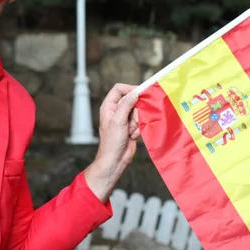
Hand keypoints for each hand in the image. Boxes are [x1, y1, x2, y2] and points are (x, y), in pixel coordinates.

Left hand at [84, 83, 139, 202]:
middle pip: (132, 100)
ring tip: (130, 132)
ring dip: (137, 122)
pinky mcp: (131, 126)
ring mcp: (124, 119)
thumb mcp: (118, 121)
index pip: (119, 89)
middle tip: (131, 122)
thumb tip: (134, 93)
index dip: (130, 89)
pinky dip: (138, 129)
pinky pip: (140, 121)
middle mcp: (116, 110)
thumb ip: (126, 105)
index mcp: (109, 106)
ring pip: (138, 112)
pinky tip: (132, 137)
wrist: (115, 160)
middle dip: (135, 112)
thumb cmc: (112, 142)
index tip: (140, 93)